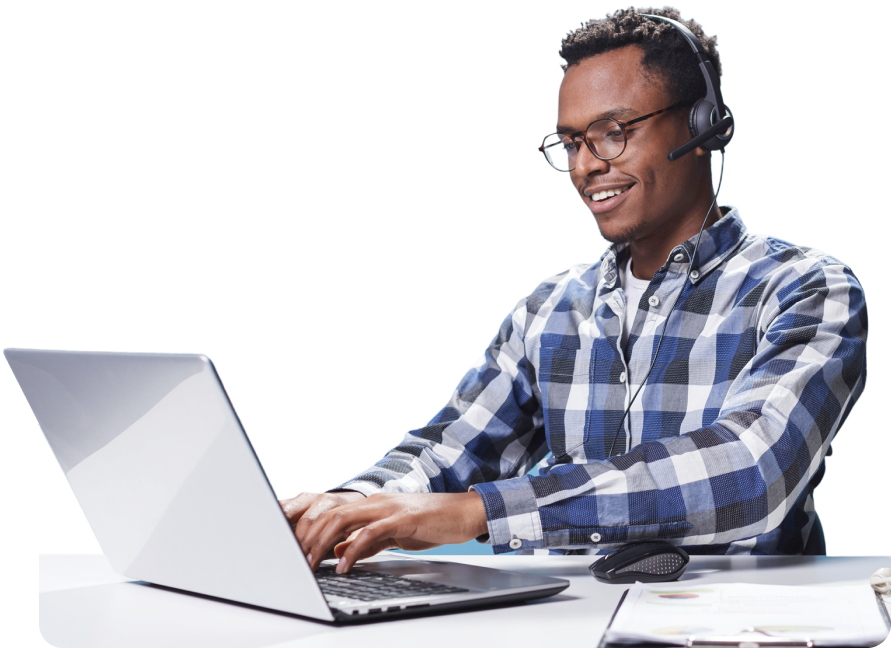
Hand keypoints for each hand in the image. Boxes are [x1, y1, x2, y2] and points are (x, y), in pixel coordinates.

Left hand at [291, 491, 487, 572]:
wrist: (465, 512)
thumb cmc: (433, 522)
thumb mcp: (394, 534)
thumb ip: (367, 541)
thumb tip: (340, 551)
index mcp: (372, 504)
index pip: (332, 512)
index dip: (310, 529)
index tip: (296, 549)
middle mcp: (376, 501)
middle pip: (330, 513)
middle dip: (308, 536)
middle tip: (296, 559)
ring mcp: (388, 508)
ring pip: (343, 519)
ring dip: (322, 542)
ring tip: (311, 563)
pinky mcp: (402, 519)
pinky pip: (370, 533)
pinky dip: (353, 549)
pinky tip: (344, 565)